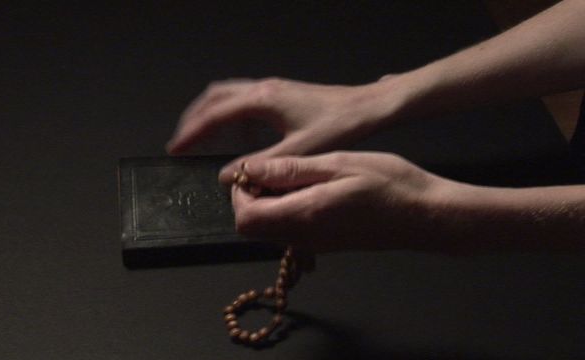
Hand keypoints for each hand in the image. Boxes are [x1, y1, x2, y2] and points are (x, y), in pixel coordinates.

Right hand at [166, 77, 406, 182]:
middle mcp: (262, 89)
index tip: (174, 149)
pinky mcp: (281, 93)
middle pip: (214, 98)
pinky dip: (231, 116)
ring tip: (201, 138)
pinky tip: (239, 136)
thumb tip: (227, 177)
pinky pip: (244, 100)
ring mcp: (272, 88)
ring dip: (210, 115)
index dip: (191, 133)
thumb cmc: (338, 126)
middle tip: (181, 142)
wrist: (367, 106)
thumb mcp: (298, 152)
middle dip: (194, 120)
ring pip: (227, 95)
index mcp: (262, 100)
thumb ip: (260, 166)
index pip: (214, 115)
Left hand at [231, 151, 445, 252]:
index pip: (245, 218)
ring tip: (296, 174)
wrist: (428, 216)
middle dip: (250, 199)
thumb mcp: (338, 163)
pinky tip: (312, 188)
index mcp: (303, 215)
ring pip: (270, 230)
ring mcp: (316, 244)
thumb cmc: (391, 184)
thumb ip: (291, 170)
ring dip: (269, 203)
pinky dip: (287, 210)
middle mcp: (304, 236)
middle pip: (252, 228)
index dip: (239, 194)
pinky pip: (291, 231)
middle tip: (273, 170)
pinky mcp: (327, 243)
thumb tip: (249, 170)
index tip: (254, 170)